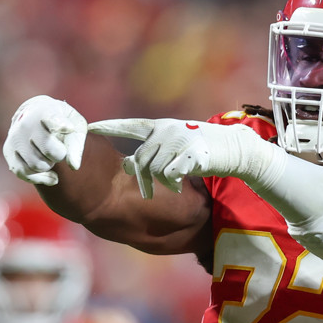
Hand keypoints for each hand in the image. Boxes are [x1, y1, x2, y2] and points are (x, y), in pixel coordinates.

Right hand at [3, 95, 87, 185]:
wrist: (35, 114)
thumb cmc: (61, 121)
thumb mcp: (74, 126)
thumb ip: (76, 145)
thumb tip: (74, 166)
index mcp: (45, 112)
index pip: (51, 120)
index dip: (60, 125)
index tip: (69, 127)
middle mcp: (26, 124)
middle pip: (49, 150)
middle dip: (59, 154)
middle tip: (59, 149)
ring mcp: (15, 138)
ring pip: (37, 165)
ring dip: (49, 165)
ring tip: (50, 155)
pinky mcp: (8, 151)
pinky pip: (24, 173)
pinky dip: (41, 178)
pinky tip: (53, 176)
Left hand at [88, 117, 283, 198]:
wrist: (233, 148)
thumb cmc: (204, 149)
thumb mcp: (178, 144)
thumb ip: (155, 151)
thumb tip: (129, 165)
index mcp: (161, 126)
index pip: (129, 126)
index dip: (109, 127)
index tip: (89, 128)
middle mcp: (166, 131)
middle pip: (140, 159)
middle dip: (141, 181)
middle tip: (145, 196)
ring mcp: (177, 141)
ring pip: (153, 170)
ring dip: (159, 185)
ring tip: (171, 190)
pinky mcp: (187, 154)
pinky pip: (169, 175)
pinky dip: (172, 184)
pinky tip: (179, 187)